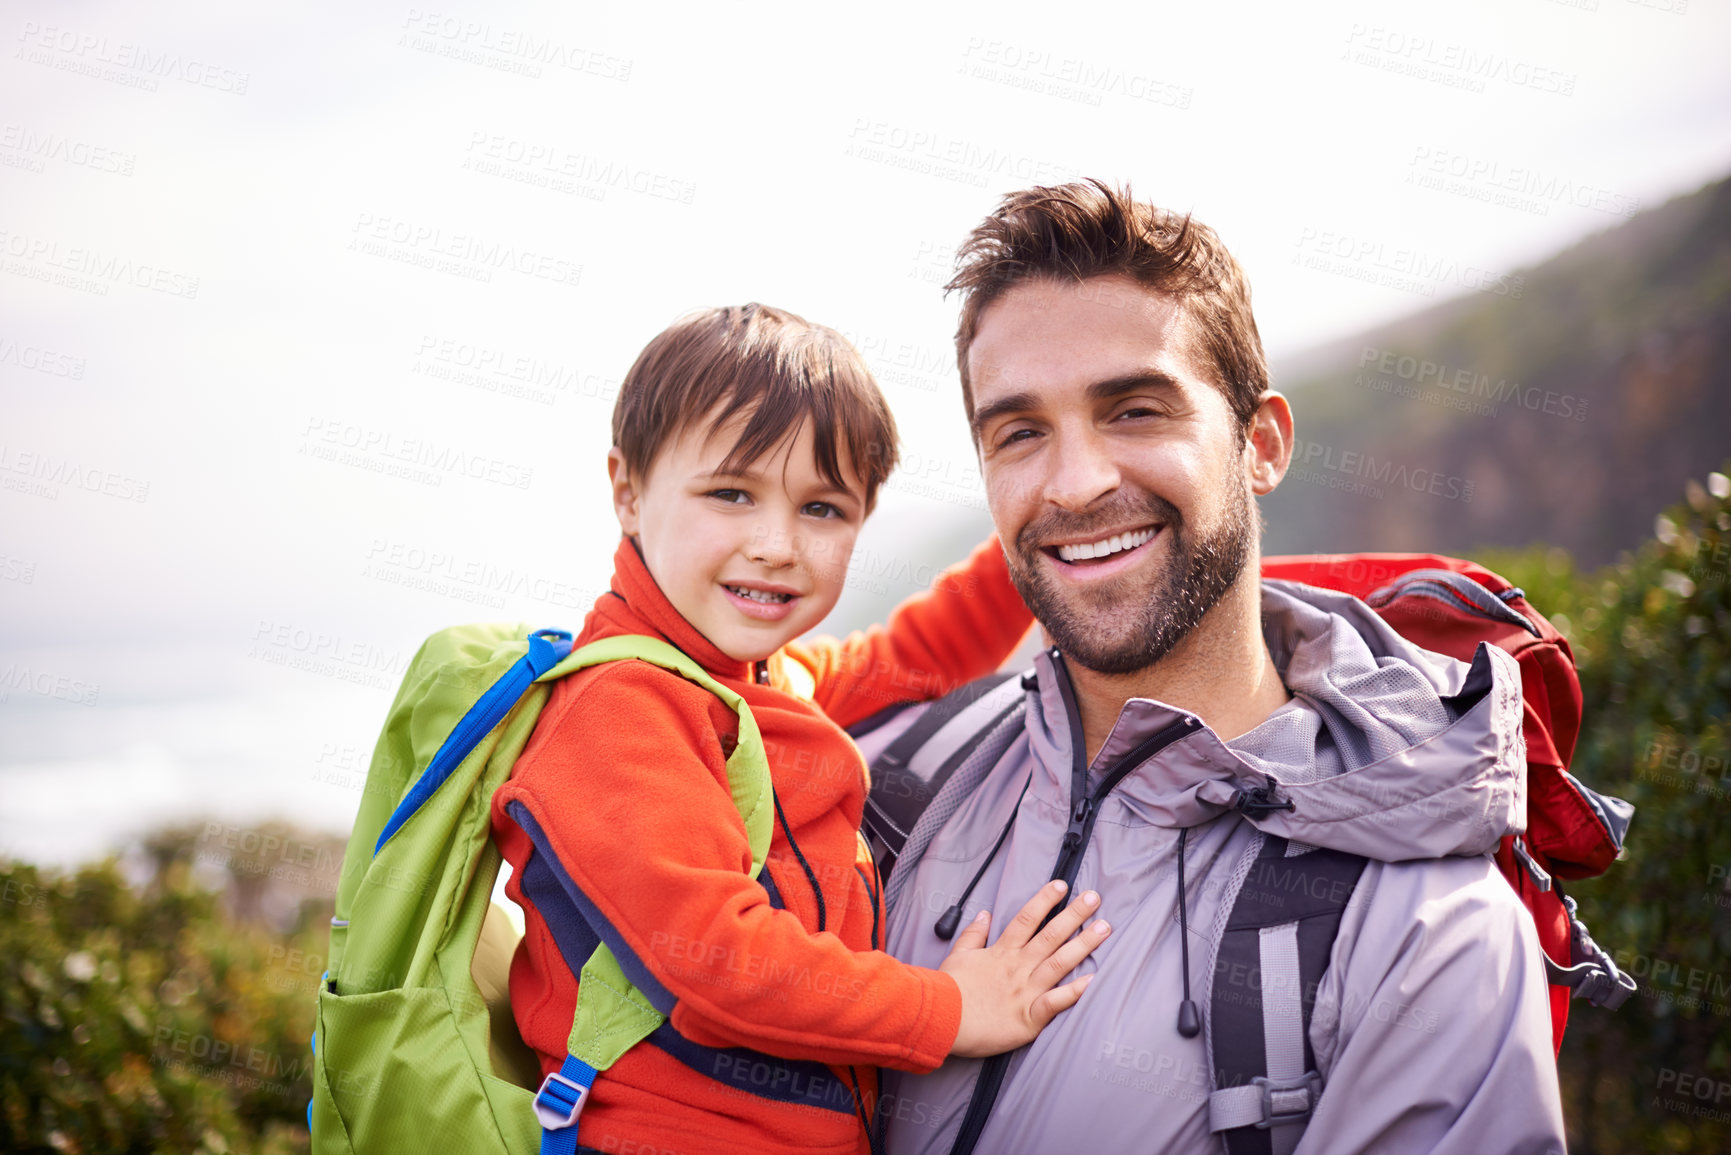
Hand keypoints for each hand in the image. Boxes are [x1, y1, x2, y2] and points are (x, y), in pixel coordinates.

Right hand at [939, 879, 1108, 1057]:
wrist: (939, 1020)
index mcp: (1001, 952)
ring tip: (1104, 928)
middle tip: (1095, 898)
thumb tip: (984, 914)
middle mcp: (1017, 967)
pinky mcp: (1028, 1018)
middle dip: (1075, 915)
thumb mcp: (958, 955)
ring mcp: (1025, 991)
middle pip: (1050, 935)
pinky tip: (1093, 981)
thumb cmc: (948, 990)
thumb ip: (973, 934)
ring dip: (1084, 944)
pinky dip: (1074, 992)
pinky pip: (1055, 1002)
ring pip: (1059, 963)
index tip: (1062, 885)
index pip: (1027, 919)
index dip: (1045, 900)